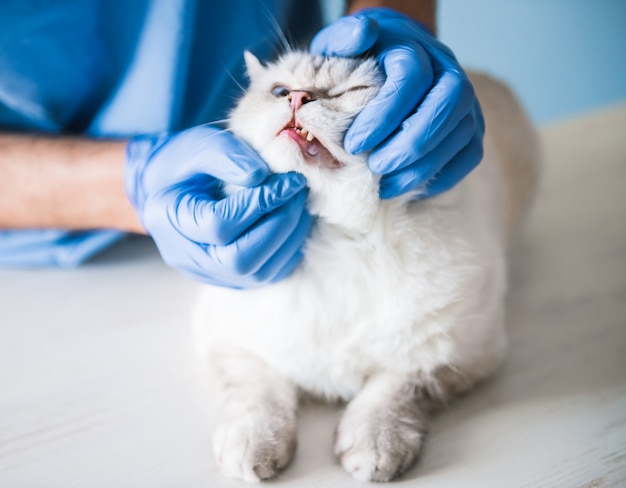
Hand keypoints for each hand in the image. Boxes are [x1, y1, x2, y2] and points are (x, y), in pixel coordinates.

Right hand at [124, 125, 311, 287]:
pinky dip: (289, 248)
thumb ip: (226, 155)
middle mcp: (188, 256)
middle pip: (240, 259)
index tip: (289, 179)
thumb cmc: (185, 163)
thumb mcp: (199, 144)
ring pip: (259, 272)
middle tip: (298, 193)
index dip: (260, 203)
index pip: (219, 224)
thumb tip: (262, 177)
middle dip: (279, 224)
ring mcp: (210, 273)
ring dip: (290, 237)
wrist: (172, 187)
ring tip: (300, 203)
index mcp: (171, 220)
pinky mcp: (233, 279)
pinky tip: (294, 220)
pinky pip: (268, 274)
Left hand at [310, 8, 484, 198]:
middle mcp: (449, 72)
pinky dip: (441, 177)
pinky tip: (408, 189)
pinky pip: (469, 157)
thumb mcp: (342, 43)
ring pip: (461, 136)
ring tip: (385, 186)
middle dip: (411, 143)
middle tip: (375, 167)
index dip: (384, 114)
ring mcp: (466, 102)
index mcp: (417, 49)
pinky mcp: (472, 130)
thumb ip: (344, 38)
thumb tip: (362, 34)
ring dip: (423, 167)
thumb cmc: (360, 60)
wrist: (390, 63)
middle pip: (447, 105)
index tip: (353, 144)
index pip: (411, 77)